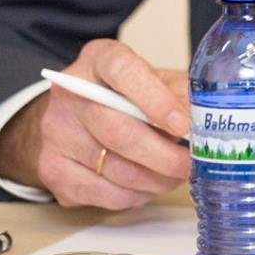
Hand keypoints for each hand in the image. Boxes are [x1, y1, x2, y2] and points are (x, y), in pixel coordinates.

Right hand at [0, 38, 189, 209]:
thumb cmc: (125, 95)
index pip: (122, 71)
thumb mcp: (156, 79)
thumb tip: (202, 121)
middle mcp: (70, 93)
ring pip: (113, 167)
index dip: (156, 99)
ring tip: (176, 176)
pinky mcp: (52, 169)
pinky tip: (150, 186)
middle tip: (190, 164)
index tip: (183, 125)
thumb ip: (180, 93)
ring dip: (154, 179)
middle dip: (163, 155)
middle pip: (118, 131)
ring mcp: (56, 133)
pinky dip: (135, 195)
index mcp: (98, 59)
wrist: (73, 115)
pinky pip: (103, 193)